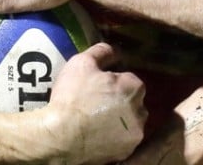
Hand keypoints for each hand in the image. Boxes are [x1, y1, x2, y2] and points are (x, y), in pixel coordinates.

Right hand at [46, 43, 146, 164]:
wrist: (61, 136)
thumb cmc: (72, 96)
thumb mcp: (81, 63)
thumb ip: (101, 51)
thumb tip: (114, 50)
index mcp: (134, 86)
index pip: (129, 79)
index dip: (112, 82)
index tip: (98, 87)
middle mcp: (141, 110)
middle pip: (132, 101)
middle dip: (120, 100)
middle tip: (97, 103)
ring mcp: (135, 133)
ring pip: (131, 121)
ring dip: (120, 119)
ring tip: (97, 120)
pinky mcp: (127, 151)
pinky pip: (124, 140)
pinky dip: (115, 137)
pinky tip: (98, 134)